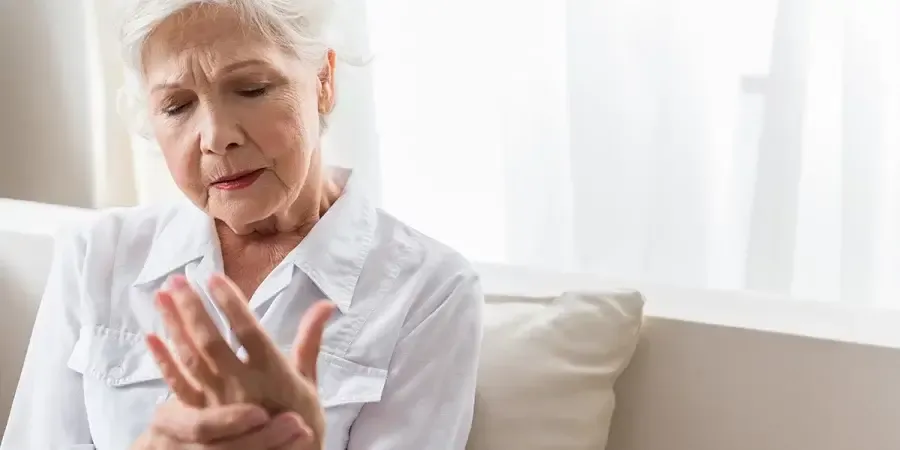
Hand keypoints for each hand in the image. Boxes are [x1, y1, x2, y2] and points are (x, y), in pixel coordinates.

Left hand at [144, 274, 333, 446]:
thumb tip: (326, 304)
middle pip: (212, 342)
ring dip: (175, 325)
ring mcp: (218, 400)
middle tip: (177, 279)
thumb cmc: (300, 419)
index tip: (214, 278)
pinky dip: (164, 361)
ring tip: (161, 295)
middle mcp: (242, 384)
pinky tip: (151, 337)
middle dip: (193, 309)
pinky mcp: (203, 414)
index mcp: (272, 371)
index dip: (231, 304)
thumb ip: (310, 340)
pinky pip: (179, 386)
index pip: (248, 331)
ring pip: (191, 358)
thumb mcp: (309, 379)